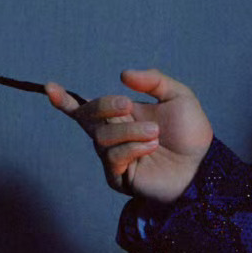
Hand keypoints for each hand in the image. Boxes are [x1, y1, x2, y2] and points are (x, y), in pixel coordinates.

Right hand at [46, 67, 213, 205]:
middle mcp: (112, 136)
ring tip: (155, 134)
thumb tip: (123, 74)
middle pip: (88, 117)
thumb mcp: (178, 97)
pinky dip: (132, 148)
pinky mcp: (119, 178)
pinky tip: (151, 147)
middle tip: (128, 105)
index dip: (64, 100)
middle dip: (104, 107)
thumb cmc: (191, 134)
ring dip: (128, 131)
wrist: (202, 166)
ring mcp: (114, 158)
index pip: (85, 109)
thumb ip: (153, 80)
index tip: (49, 87)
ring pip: (102, 138)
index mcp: (120, 116)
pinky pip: (113, 158)